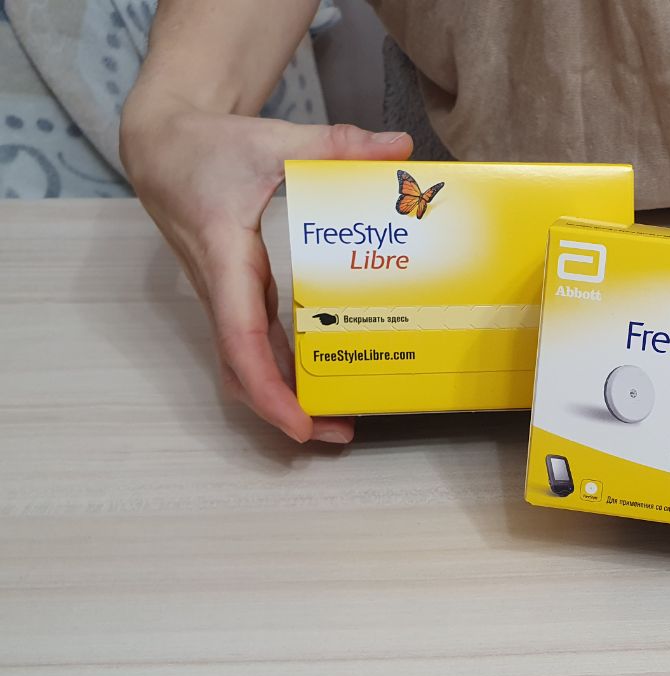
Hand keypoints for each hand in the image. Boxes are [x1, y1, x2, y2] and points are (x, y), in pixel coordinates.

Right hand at [120, 95, 412, 442]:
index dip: (268, 389)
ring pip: (245, 364)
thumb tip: (400, 147)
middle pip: (243, 370)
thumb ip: (335, 143)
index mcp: (226, 260)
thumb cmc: (207, 148)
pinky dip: (281, 370)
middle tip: (339, 432)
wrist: (160, 147)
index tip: (297, 422)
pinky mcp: (236, 294)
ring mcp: (228, 296)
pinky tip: (320, 377)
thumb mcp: (271, 139)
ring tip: (337, 420)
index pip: (240, 340)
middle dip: (285, 411)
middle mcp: (222, 290)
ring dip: (284, 397)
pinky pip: (253, 345)